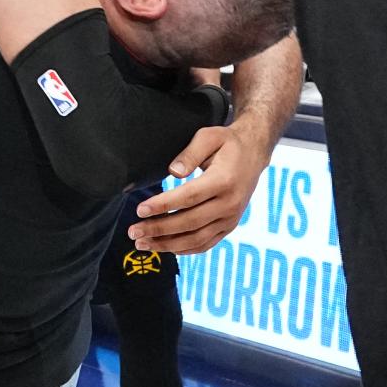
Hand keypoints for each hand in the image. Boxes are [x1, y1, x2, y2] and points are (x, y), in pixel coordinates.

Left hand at [127, 122, 272, 253]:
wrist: (253, 155)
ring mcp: (231, 219)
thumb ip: (190, 153)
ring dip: (167, 244)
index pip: (189, 197)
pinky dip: (184, 249)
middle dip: (158, 229)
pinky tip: (163, 247)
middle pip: (190, 222)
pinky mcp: (229, 227)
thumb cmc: (227, 144)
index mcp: (224, 180)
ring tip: (142, 243)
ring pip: (196, 239)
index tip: (140, 209)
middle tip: (133, 231)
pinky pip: (205, 244)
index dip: (163, 205)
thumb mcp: (208, 137)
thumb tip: (172, 172)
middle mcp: (230, 204)